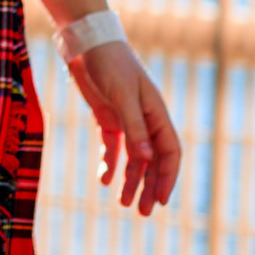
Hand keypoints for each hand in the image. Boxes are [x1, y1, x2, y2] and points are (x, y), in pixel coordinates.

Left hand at [67, 40, 181, 214]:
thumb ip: (134, 126)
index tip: (160, 200)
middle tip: (142, 212)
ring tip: (122, 202)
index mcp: (157, 113)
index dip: (167, 177)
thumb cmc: (109, 63)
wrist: (85, 42)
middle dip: (149, 186)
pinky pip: (113, 146)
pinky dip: (110, 162)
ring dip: (130, 179)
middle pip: (152, 159)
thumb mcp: (123, 95)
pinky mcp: (107, 116)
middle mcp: (145, 118)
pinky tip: (104, 178)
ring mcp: (126, 118)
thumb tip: (147, 159)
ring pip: (133, 157)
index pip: (170, 152)